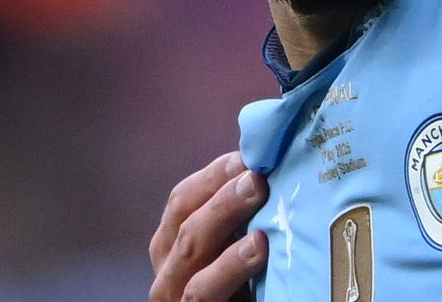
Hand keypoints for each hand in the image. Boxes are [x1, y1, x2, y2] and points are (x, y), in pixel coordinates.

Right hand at [149, 151, 267, 301]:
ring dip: (223, 221)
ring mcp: (177, 297)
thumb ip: (245, 213)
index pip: (183, 199)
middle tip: (257, 175)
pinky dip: (229, 267)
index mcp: (173, 243)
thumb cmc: (245, 285)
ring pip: (190, 254)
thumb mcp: (238, 245)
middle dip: (222, 195)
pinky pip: (204, 292)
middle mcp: (168, 269)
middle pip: (186, 223)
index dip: (214, 174)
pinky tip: (257, 247)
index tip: (249, 154)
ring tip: (258, 198)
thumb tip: (274, 160)